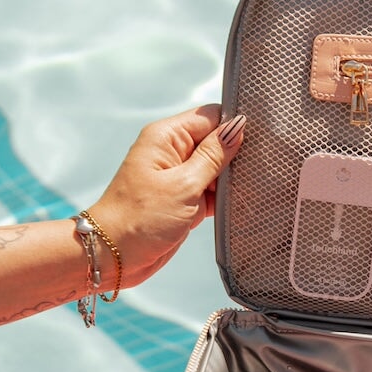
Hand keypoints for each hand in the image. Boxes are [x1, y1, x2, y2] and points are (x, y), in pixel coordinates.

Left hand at [88, 106, 245, 289]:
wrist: (114, 255)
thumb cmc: (139, 219)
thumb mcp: (184, 185)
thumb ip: (213, 156)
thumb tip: (236, 127)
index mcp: (167, 137)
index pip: (210, 116)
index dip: (233, 126)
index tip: (256, 141)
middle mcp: (172, 152)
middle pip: (215, 141)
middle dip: (235, 155)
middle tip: (255, 171)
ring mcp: (179, 177)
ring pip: (217, 168)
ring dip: (230, 180)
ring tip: (248, 191)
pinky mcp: (184, 199)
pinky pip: (211, 191)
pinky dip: (223, 198)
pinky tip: (238, 204)